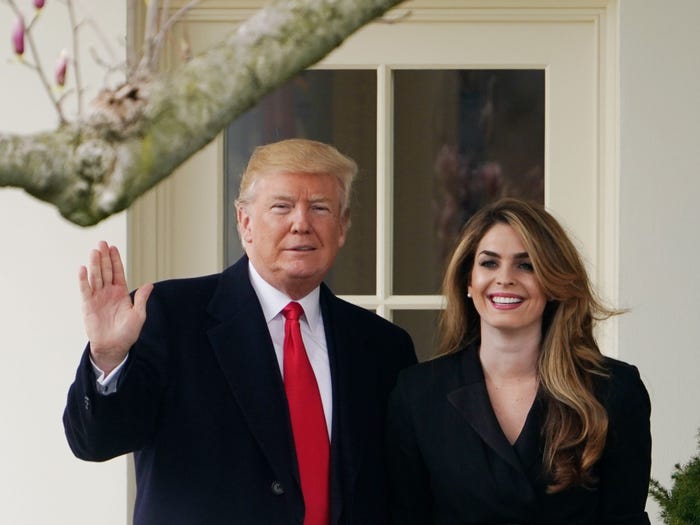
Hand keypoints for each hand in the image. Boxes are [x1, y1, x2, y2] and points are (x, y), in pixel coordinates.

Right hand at [79, 241, 152, 374]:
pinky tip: (82, 269)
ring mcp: (97, 298)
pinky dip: (84, 280)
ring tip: (94, 251)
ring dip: (94, 264)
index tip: (113, 247)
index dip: (115, 260)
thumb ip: (141, 299)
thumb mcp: (138, 315)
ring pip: (96, 277)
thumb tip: (149, 285)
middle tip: (102, 243)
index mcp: (121, 293)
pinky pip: (85, 290)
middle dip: (104, 257)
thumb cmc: (127, 333)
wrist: (114, 347)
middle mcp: (108, 292)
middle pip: (106, 271)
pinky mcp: (88, 305)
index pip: (118, 272)